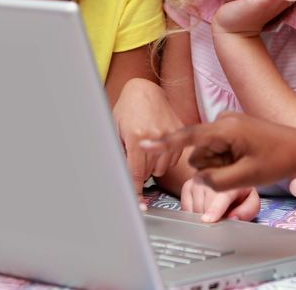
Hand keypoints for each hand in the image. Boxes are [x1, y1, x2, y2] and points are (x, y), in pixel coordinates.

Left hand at [114, 79, 184, 194]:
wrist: (143, 90)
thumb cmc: (126, 110)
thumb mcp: (115, 131)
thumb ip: (120, 155)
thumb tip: (122, 178)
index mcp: (136, 137)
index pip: (135, 174)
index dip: (136, 192)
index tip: (140, 206)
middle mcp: (155, 136)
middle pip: (149, 173)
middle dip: (140, 172)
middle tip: (135, 161)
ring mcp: (170, 133)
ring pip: (163, 168)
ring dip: (153, 166)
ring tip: (146, 152)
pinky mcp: (179, 130)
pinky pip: (174, 157)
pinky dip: (165, 158)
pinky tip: (158, 148)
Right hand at [142, 112, 295, 190]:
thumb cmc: (279, 160)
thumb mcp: (247, 178)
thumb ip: (217, 181)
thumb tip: (198, 179)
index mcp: (226, 128)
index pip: (189, 136)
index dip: (165, 142)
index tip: (143, 142)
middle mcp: (223, 121)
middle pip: (198, 153)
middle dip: (213, 166)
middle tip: (242, 168)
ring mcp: (227, 125)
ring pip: (207, 155)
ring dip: (221, 165)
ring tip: (247, 164)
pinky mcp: (231, 130)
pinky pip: (217, 151)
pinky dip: (227, 161)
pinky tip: (248, 160)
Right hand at [182, 178, 259, 221]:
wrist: (225, 174)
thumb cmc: (239, 191)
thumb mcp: (251, 199)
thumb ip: (248, 210)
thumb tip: (233, 218)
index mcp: (230, 180)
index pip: (220, 196)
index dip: (214, 209)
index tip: (208, 220)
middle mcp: (210, 176)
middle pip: (205, 207)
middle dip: (211, 219)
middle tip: (221, 220)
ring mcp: (196, 180)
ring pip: (194, 209)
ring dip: (202, 217)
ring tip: (214, 213)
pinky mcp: (187, 185)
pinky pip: (185, 208)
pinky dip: (193, 214)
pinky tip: (203, 210)